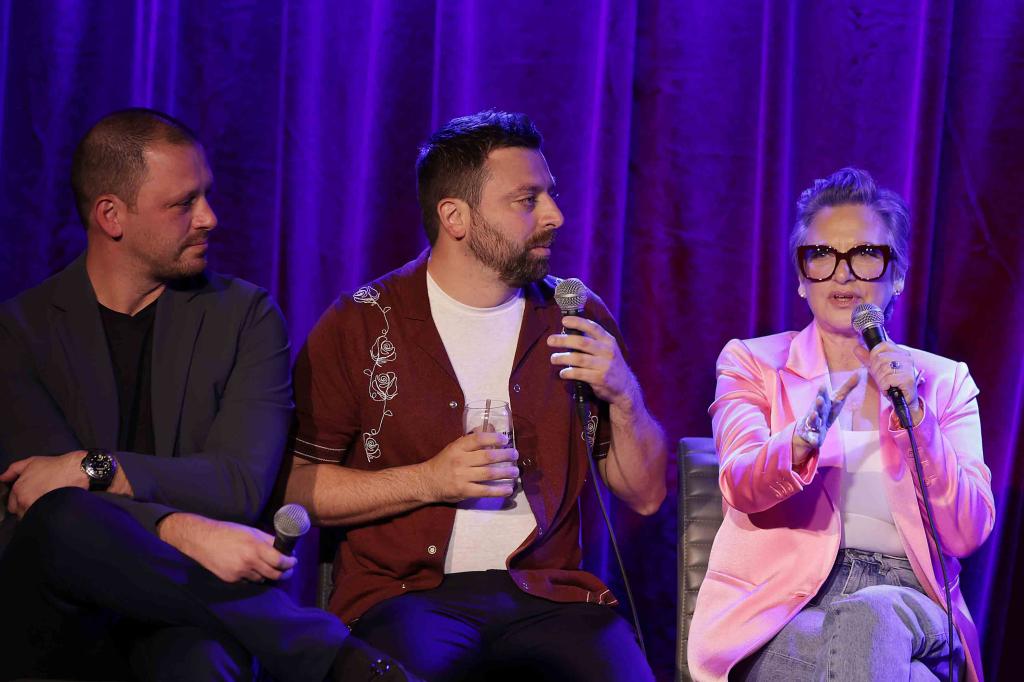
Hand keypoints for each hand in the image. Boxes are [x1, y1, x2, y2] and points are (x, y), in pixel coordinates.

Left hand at [0, 451, 88, 517]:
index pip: (12, 505)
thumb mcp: (31, 462)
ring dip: (35, 513)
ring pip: (31, 517)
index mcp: (18, 490)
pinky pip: (42, 519)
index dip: (19, 501)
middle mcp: (25, 501)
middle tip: (37, 501)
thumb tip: (1, 477)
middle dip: (26, 508)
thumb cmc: (55, 466)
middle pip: (20, 513)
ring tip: (45, 505)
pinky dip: (45, 516)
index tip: (28, 498)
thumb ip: (13, 469)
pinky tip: (50, 510)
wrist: (75, 471)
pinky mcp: (50, 512)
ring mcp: (37, 507)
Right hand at [157, 513, 295, 582]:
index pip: (280, 561)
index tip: (293, 561)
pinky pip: (248, 581)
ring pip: (261, 579)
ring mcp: (239, 572)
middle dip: (284, 573)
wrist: (202, 540)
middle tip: (287, 570)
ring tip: (267, 567)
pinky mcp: (231, 579)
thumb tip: (282, 547)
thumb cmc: (228, 532)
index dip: (290, 563)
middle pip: (274, 574)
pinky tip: (249, 568)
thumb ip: (267, 540)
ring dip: (267, 574)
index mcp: (255, 547)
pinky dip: (252, 576)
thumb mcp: (251, 531)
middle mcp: (248, 562)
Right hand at [416, 432, 518, 502]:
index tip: (505, 439)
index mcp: (458, 447)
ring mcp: (462, 476)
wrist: (427, 482)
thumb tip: (491, 429)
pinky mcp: (464, 491)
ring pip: (488, 473)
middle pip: (487, 456)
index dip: (494, 438)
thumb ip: (471, 440)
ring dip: (505, 472)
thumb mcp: (454, 447)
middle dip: (504, 455)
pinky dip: (498, 491)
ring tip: (515, 471)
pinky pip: (485, 490)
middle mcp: (460, 460)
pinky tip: (508, 489)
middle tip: (515, 455)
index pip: (478, 439)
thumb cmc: (444, 463)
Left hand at [547, 316, 639, 406]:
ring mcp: (604, 365)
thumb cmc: (610, 365)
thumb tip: (569, 331)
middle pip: (582, 342)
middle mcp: (607, 351)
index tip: (564, 320)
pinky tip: (562, 373)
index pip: (593, 327)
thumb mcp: (607, 350)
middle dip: (564, 340)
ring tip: (553, 358)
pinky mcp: (600, 379)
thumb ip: (593, 341)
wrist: (624, 387)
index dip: (578, 322)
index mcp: (608, 341)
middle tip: (550, 340)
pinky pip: (579, 374)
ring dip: (563, 358)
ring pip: (578, 359)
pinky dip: (568, 373)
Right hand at [792, 374, 859, 466]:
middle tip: (819, 399)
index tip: (823, 385)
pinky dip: (813, 440)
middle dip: (818, 404)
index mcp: (823, 404)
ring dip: (814, 418)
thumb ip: (847, 387)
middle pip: (818, 408)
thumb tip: (859, 372)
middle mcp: (817, 412)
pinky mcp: (812, 436)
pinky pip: (813, 439)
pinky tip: (816, 442)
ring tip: (815, 415)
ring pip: (813, 421)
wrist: (808, 428)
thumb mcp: (837, 399)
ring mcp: (813, 424)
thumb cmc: (826, 410)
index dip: (823, 392)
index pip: (823, 396)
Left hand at [852, 342, 921, 423]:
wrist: (903, 401)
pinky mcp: (908, 379)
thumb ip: (867, 358)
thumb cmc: (890, 383)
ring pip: (883, 369)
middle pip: (880, 358)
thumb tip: (856, 348)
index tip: (877, 366)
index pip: (882, 345)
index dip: (874, 355)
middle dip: (876, 371)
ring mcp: (909, 368)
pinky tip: (890, 389)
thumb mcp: (877, 369)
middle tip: (883, 379)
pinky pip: (888, 379)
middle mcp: (907, 358)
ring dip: (881, 380)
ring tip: (887, 384)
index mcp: (901, 352)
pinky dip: (885, 386)